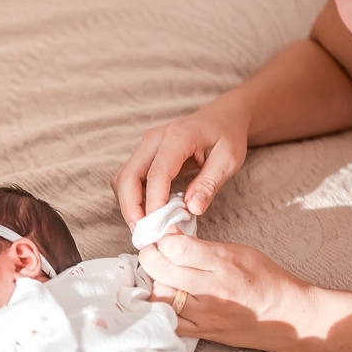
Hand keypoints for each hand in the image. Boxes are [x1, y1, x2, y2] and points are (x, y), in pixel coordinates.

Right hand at [112, 99, 250, 226]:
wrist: (221, 117)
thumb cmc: (227, 136)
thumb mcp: (229, 160)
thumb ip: (209, 184)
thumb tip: (192, 208)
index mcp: (178, 137)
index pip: (157, 173)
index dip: (154, 202)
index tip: (159, 227)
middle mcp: (155, 139)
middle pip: (128, 175)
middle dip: (131, 208)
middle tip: (144, 234)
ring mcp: (146, 146)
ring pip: (123, 178)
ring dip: (128, 205)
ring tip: (145, 228)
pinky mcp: (143, 154)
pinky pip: (128, 178)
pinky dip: (132, 198)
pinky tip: (147, 214)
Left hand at [137, 235, 312, 346]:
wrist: (290, 316)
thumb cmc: (266, 279)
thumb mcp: (239, 250)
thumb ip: (203, 245)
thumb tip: (169, 237)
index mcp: (224, 263)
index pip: (176, 248)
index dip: (162, 239)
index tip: (163, 237)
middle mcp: (213, 289)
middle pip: (161, 270)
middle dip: (149, 257)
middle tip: (153, 253)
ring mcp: (207, 314)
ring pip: (160, 296)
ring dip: (154, 282)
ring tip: (162, 276)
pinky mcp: (204, 332)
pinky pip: (169, 321)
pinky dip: (160, 308)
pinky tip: (165, 297)